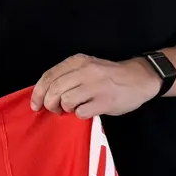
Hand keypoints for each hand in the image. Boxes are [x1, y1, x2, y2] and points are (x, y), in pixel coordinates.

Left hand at [31, 54, 161, 118]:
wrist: (139, 78)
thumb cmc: (108, 76)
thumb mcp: (87, 67)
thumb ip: (67, 76)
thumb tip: (44, 93)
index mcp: (77, 61)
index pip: (49, 76)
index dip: (38, 93)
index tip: (35, 105)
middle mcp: (85, 71)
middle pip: (54, 90)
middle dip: (49, 104)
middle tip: (56, 110)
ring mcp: (96, 86)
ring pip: (65, 100)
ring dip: (66, 109)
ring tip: (73, 109)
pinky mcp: (105, 101)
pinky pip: (81, 112)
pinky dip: (80, 114)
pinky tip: (87, 110)